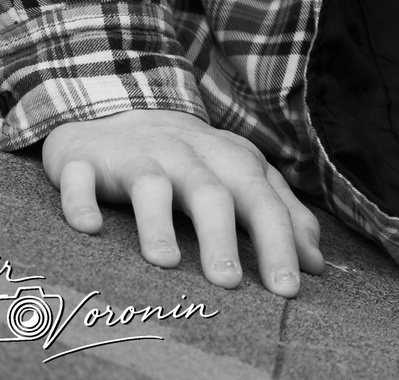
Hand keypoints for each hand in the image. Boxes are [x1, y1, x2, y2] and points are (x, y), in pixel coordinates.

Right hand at [41, 109, 326, 296]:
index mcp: (230, 160)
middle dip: (222, 237)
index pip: (262, 202)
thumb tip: (317, 263)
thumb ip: (280, 216)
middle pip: (210, 193)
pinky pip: (81, 180)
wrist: (119, 110)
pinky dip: (83, 203)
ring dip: (158, 222)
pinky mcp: (86, 161)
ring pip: (151, 186)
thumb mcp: (240, 178)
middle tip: (230, 283)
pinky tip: (90, 228)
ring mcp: (135, 156)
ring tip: (167, 262)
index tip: (289, 288)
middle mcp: (186, 155)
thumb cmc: (191, 159)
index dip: (279, 242)